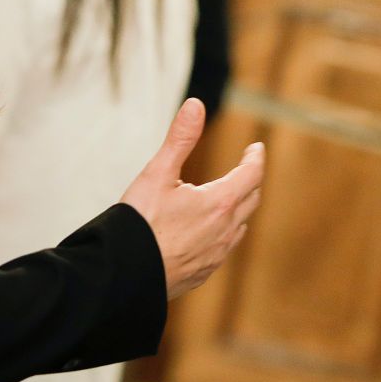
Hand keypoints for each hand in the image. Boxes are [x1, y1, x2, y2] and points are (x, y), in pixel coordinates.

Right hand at [120, 99, 263, 299]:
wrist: (124, 276)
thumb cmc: (140, 224)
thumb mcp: (157, 173)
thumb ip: (180, 139)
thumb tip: (195, 105)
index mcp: (220, 203)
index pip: (251, 175)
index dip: (255, 158)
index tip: (256, 148)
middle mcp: (225, 231)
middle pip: (251, 200)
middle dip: (251, 180)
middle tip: (247, 167)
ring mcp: (216, 255)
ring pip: (239, 227)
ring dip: (240, 208)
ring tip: (232, 198)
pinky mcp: (203, 272)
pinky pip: (224, 249)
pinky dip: (225, 233)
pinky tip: (211, 233)